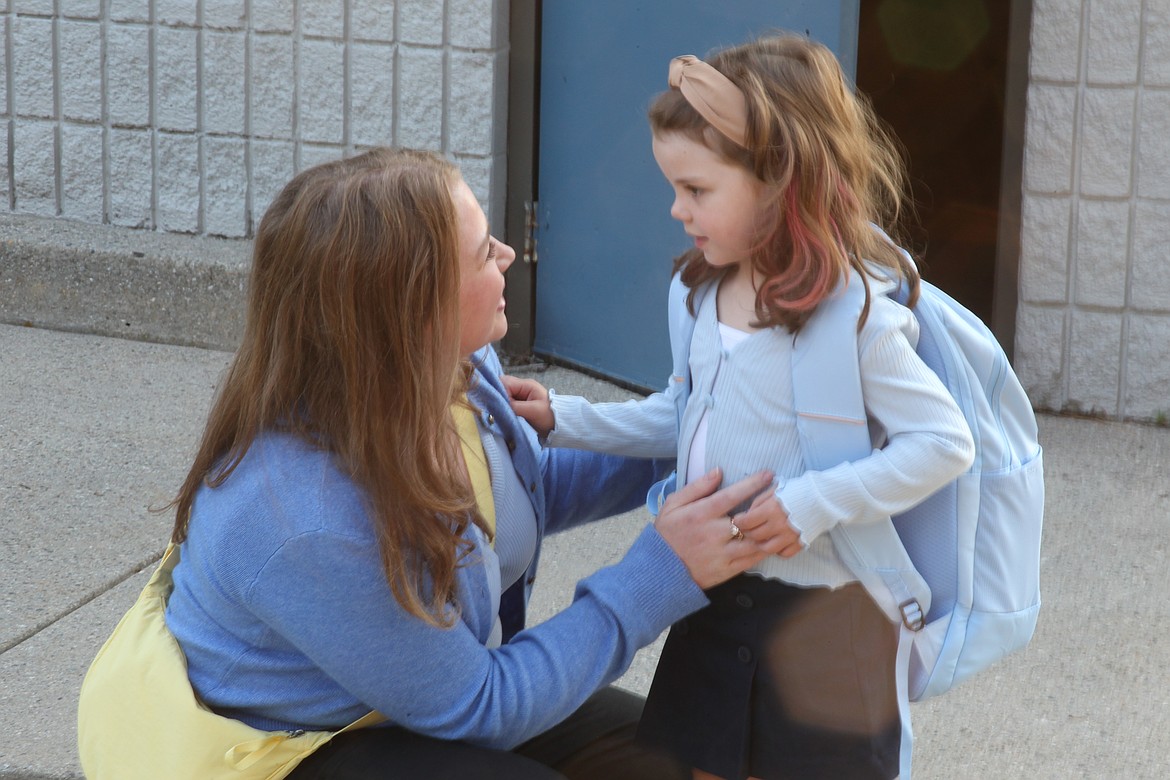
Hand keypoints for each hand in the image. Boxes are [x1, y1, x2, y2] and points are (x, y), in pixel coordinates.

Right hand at [501, 375, 554, 435]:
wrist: (559, 427)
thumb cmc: (549, 416)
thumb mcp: (533, 411)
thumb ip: (515, 406)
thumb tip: (498, 405)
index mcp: (526, 385)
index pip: (504, 382)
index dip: (497, 391)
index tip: (496, 404)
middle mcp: (521, 388)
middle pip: (501, 388)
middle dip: (497, 398)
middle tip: (495, 409)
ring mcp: (519, 397)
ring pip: (502, 396)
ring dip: (499, 404)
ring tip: (498, 413)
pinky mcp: (518, 406)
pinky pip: (506, 404)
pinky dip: (502, 409)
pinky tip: (501, 415)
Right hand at [654, 468, 781, 588]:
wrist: (660, 570)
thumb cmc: (667, 533)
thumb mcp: (673, 504)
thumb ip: (697, 487)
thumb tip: (718, 471)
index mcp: (701, 513)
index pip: (732, 495)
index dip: (753, 484)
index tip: (769, 474)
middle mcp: (714, 532)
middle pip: (749, 519)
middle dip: (768, 507)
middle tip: (784, 498)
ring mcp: (721, 553)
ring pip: (755, 542)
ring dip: (770, 531)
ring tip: (784, 520)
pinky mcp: (726, 570)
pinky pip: (751, 560)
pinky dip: (764, 551)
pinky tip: (772, 542)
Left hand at [733, 491, 803, 558]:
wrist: (822, 497)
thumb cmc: (796, 490)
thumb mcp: (774, 490)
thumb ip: (759, 502)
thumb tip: (747, 513)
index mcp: (771, 509)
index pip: (747, 521)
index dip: (739, 522)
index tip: (737, 520)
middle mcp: (779, 525)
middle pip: (755, 536)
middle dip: (747, 533)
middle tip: (746, 529)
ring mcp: (790, 536)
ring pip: (767, 549)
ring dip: (760, 544)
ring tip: (759, 538)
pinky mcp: (800, 543)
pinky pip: (784, 553)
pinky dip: (778, 550)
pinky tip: (776, 543)